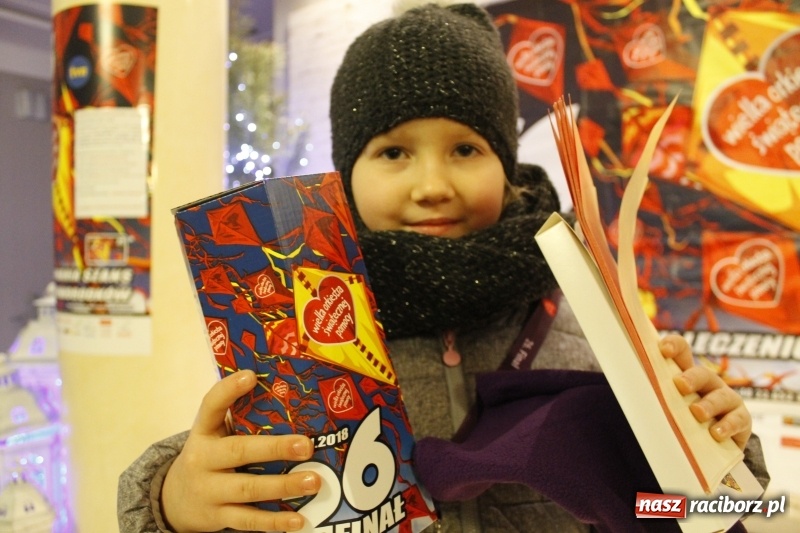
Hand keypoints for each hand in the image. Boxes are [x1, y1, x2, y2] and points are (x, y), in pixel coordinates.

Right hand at [161, 370, 320, 531]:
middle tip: (307, 445)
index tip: (251, 375)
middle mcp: (202, 459)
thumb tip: (290, 398)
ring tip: (314, 481)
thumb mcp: (214, 435)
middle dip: (275, 449)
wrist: (174, 501)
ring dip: (283, 486)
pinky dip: (274, 521)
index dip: (228, 390)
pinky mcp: (217, 517)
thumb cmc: (210, 458)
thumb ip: (240, 419)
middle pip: (238, 451)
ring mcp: (208, 491)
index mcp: (203, 432)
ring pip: (248, 489)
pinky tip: (298, 520)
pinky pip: (248, 520)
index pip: (210, 406)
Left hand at [659, 334, 751, 449]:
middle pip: (702, 373)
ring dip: (709, 404)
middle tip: (680, 385)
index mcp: (687, 374)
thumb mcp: (668, 406)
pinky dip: (727, 426)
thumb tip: (627, 397)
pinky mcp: (741, 419)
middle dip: (691, 377)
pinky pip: (738, 419)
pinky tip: (716, 433)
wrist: (713, 445)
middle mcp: (708, 383)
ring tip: (697, 413)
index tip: (664, 350)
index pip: (682, 351)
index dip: (674, 346)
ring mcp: (727, 399)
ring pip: (721, 396)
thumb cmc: (684, 420)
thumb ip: (655, 397)